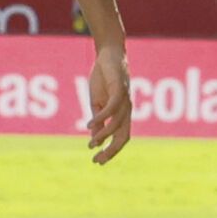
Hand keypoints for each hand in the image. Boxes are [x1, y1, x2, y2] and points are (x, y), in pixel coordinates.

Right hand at [86, 43, 132, 163]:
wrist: (108, 55)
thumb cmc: (104, 79)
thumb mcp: (97, 103)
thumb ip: (98, 120)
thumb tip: (95, 139)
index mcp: (122, 114)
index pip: (121, 138)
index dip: (111, 151)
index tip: (97, 161)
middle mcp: (126, 110)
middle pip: (123, 136)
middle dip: (112, 151)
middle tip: (97, 160)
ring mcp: (124, 100)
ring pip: (117, 124)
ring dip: (103, 135)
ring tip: (91, 143)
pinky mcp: (119, 89)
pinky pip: (112, 108)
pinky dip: (101, 118)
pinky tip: (90, 124)